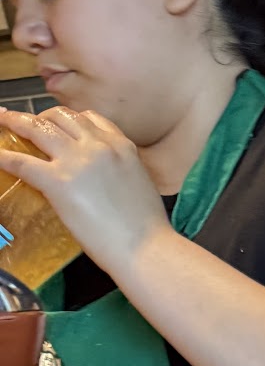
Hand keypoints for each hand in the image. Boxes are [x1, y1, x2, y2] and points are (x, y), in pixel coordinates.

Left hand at [0, 106, 168, 278]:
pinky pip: (22, 162)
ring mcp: (76, 161)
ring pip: (38, 128)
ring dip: (16, 123)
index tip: (59, 123)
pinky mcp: (58, 182)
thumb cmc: (148, 229)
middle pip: (61, 117)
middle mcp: (98, 145)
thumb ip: (118, 171)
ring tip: (3, 122)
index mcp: (122, 146)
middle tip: (26, 124)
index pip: (90, 118)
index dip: (70, 119)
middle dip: (41, 117)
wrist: (146, 249)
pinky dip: (5, 157)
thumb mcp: (139, 184)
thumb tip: (100, 179)